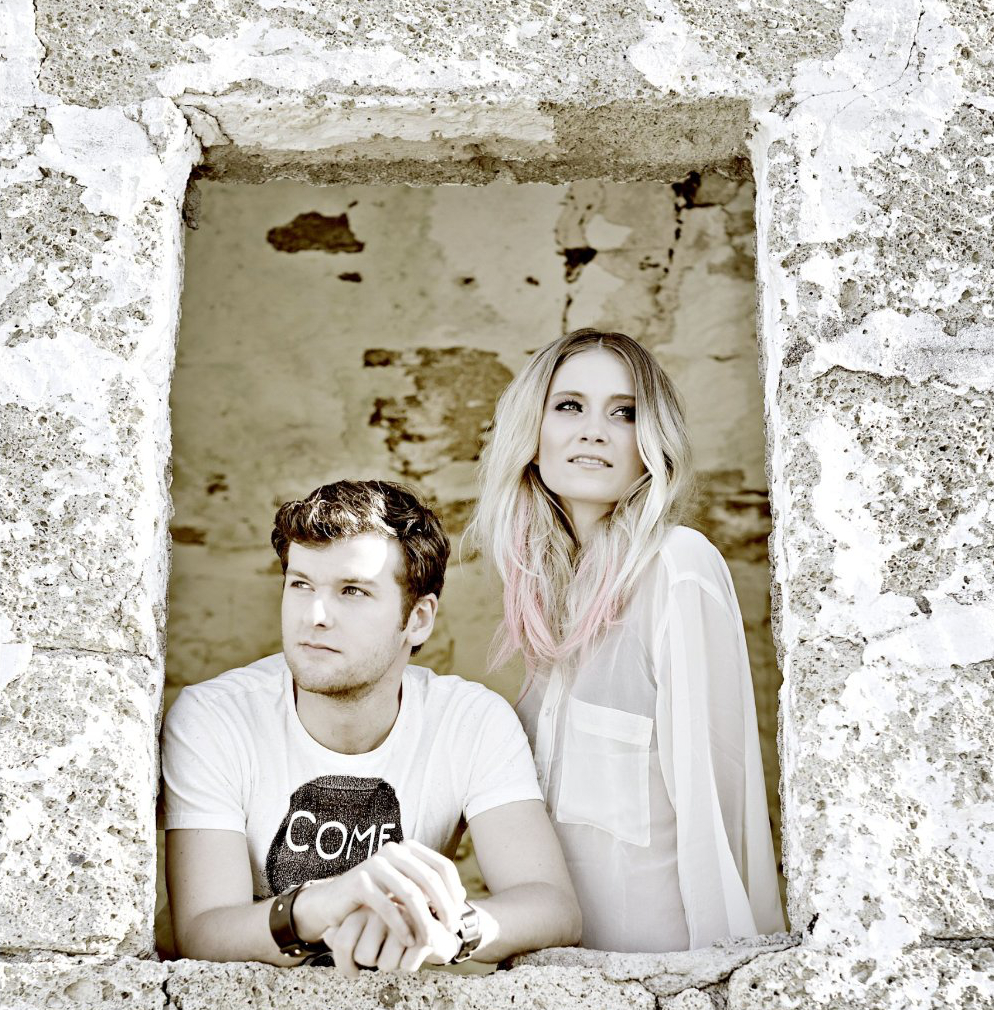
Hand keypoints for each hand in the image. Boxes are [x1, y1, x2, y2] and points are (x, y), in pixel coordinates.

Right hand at [292, 839, 466, 951]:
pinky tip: (409, 942)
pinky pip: (387, 906)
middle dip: (444, 906)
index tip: (459, 915)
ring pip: (410, 893)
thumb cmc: (374, 898)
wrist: (333, 902)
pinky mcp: (359, 881)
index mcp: (407, 849)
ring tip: (431, 940)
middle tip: (451, 929)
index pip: (442, 866)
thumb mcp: (404, 889)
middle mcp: (393, 851)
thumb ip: (429, 888)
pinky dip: (401, 926)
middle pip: (430, 878)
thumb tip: (464, 894)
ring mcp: (375, 864)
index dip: (454, 890)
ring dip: (424, 920)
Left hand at [322, 906, 459, 977]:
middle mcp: (383, 908)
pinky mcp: (425, 929)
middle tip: (382, 953)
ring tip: (399, 950)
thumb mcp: (367, 929)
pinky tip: (414, 952)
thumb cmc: (394, 929)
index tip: (353, 973)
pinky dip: (409, 965)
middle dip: (373, 964)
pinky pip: (406, 965)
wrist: (432, 925)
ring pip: (386, 964)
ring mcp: (405, 917)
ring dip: (393, 964)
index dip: (344, 966)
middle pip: (364, 957)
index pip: (343, 944)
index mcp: (365, 905)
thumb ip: (344, 931)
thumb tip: (326, 934)